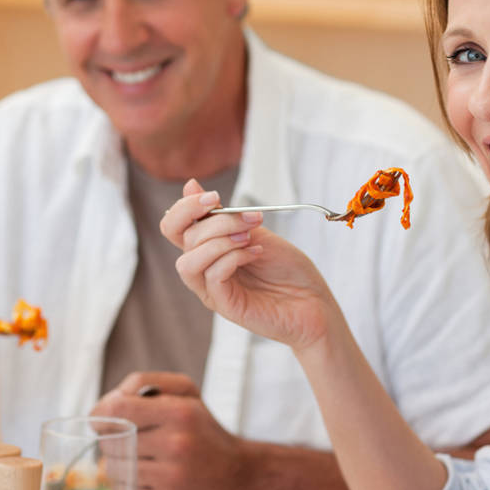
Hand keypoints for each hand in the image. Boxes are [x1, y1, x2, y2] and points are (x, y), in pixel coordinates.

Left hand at [91, 372, 245, 489]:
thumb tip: (109, 400)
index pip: (117, 409)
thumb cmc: (204, 432)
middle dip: (112, 440)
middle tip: (128, 440)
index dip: (100, 414)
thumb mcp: (187, 394)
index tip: (101, 419)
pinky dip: (128, 486)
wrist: (239, 478)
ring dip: (119, 464)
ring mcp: (172, 479)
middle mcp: (176, 445)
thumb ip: (147, 383)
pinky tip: (145, 479)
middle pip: (111, 441)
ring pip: (115, 470)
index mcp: (180, 413)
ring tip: (140, 460)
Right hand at [160, 179, 338, 351]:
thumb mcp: (256, 230)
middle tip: (250, 219)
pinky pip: (212, 277)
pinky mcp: (225, 305)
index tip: (214, 197)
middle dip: (216, 221)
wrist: (315, 303)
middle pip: (183, 238)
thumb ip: (225, 214)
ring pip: (188, 261)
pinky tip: (255, 254)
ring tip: (249, 238)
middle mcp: (205, 269)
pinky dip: (232, 258)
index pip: (174, 226)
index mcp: (208, 249)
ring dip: (219, 241)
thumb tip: (190, 184)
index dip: (185, 207)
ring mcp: (212, 290)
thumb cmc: (288, 269)